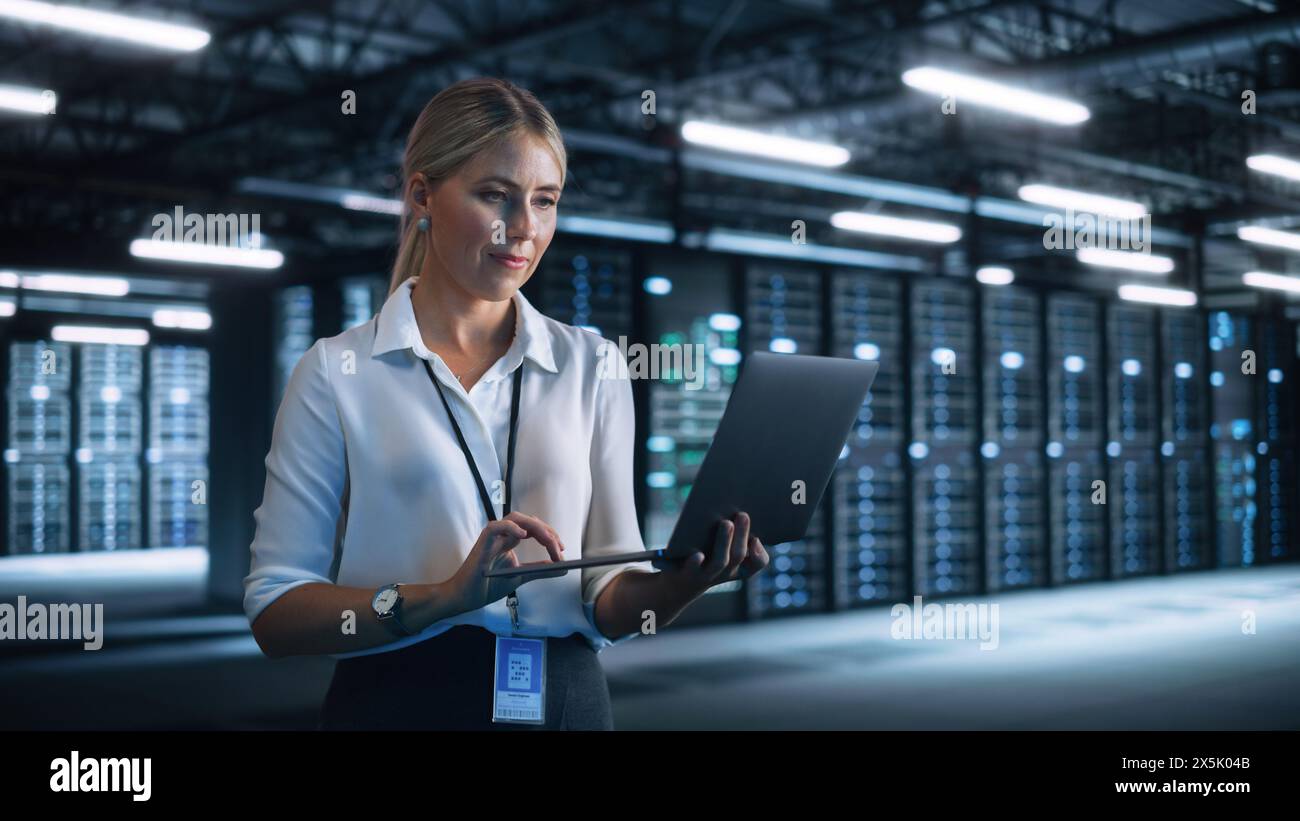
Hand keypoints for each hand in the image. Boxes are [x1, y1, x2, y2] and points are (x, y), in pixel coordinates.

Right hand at [445, 511, 566, 613]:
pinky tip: (523, 535)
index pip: (533, 528)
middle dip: (547, 531)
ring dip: (535, 528)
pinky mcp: (482, 542)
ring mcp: (492, 537)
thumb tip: (563, 567)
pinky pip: (496, 527)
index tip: (561, 549)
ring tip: (548, 541)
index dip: (549, 535)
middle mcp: (501, 535)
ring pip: (515, 519)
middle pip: (527, 521)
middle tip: (559, 547)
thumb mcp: (520, 576)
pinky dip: (510, 528)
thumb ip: (540, 570)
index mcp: (509, 541)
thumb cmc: (487, 586)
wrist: (466, 597)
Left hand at [653, 511, 769, 601]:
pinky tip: (698, 554)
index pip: (757, 563)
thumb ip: (727, 532)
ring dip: (724, 541)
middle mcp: (723, 573)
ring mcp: (705, 575)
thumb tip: (730, 508)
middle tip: (743, 514)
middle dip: (741, 534)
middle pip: (737, 556)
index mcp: (736, 566)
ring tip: (725, 522)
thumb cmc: (701, 558)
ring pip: (719, 562)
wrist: (673, 583)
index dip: (760, 553)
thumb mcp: (717, 547)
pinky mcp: (684, 574)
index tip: (756, 537)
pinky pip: (692, 569)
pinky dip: (695, 562)